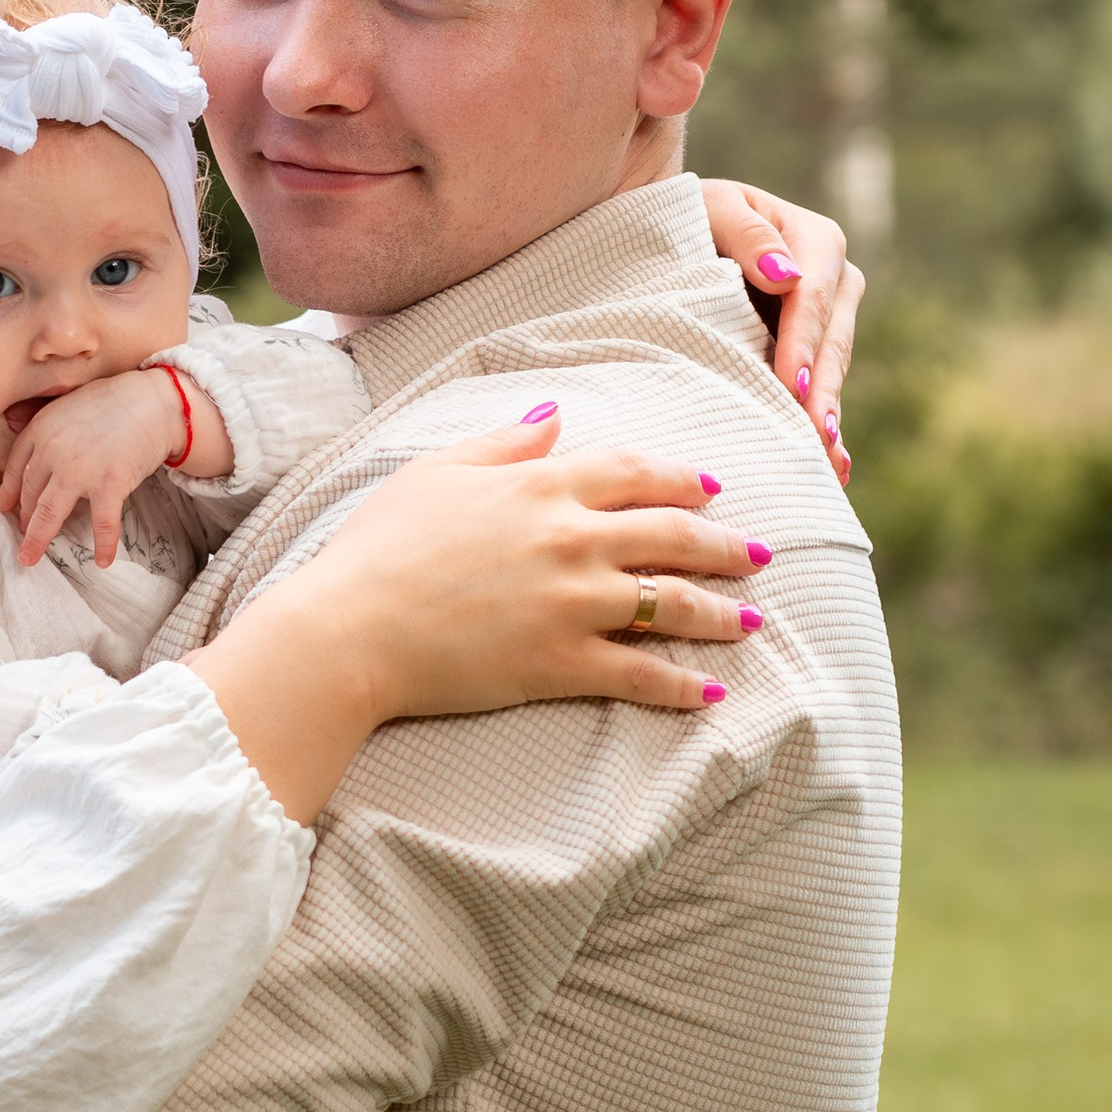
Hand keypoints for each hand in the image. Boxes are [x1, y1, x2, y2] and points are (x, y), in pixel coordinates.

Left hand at [0, 365, 231, 567]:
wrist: (153, 400)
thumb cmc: (114, 400)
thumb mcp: (67, 404)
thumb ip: (48, 426)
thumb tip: (31, 445)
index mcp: (41, 429)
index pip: (17, 467)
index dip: (10, 492)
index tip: (5, 508)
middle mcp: (53, 451)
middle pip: (31, 495)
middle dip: (25, 520)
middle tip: (23, 537)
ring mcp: (79, 470)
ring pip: (49, 514)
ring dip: (38, 540)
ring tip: (29, 559)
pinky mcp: (109, 485)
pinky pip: (102, 524)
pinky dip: (104, 545)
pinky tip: (102, 561)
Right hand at [305, 411, 763, 723]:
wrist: (350, 629)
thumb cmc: (379, 546)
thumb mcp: (434, 472)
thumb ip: (502, 445)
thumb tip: (554, 419)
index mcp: (540, 486)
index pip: (634, 471)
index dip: (682, 478)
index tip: (712, 489)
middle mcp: (570, 538)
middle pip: (673, 535)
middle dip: (726, 546)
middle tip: (760, 554)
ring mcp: (571, 603)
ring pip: (671, 603)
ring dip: (721, 613)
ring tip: (754, 621)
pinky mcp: (562, 663)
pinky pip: (642, 675)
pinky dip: (684, 685)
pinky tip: (713, 692)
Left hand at [697, 179, 860, 483]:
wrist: (684, 231)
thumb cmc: (693, 215)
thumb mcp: (713, 208)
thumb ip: (748, 235)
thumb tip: (785, 277)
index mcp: (817, 240)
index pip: (813, 298)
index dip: (802, 343)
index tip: (792, 385)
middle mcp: (834, 279)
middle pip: (831, 342)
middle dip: (822, 391)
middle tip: (814, 437)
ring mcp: (828, 319)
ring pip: (831, 371)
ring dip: (826, 415)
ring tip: (826, 462)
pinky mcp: (812, 348)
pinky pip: (821, 387)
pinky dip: (823, 425)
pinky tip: (832, 466)